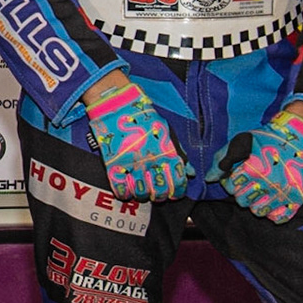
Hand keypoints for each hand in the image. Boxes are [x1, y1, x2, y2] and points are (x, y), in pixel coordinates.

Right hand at [87, 82, 187, 201]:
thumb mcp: (165, 131)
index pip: (178, 181)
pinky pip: (121, 189)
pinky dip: (124, 194)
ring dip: (144, 196)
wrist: (117, 105)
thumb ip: (178, 152)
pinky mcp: (114, 165)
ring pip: (142, 193)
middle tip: (158, 194)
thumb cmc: (143, 116)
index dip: (178, 191)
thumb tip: (189, 172)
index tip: (175, 193)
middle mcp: (151, 161)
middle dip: (161, 196)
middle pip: (160, 191)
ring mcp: (132, 165)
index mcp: (166, 153)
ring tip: (143, 192)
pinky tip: (126, 191)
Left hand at [223, 109, 302, 222]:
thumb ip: (222, 158)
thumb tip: (209, 178)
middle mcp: (269, 183)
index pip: (230, 187)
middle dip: (241, 192)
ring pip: (258, 211)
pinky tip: (272, 201)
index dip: (230, 181)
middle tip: (249, 183)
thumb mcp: (242, 141)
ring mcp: (284, 193)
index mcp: (253, 169)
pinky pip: (279, 218)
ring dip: (255, 203)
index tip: (237, 175)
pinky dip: (273, 213)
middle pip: (242, 201)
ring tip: (259, 191)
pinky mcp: (297, 199)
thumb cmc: (268, 138)